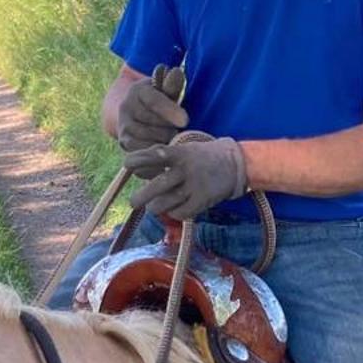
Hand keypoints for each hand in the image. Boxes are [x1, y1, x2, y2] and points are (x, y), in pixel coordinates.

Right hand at [114, 64, 187, 152]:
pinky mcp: (124, 141)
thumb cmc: (161, 101)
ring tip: (172, 137)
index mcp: (138, 90)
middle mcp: (126, 106)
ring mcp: (123, 125)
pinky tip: (165, 148)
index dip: (170, 111)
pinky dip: (156, 150)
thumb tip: (176, 71)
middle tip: (178, 129)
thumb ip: (173, 85)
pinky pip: (143, 150)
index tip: (185, 120)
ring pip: (150, 137)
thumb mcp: (166, 91)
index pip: (154, 101)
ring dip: (165, 140)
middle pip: (154, 122)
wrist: (139, 114)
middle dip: (170, 127)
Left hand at [123, 136, 246, 221]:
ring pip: (166, 203)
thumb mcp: (185, 149)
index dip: (139, 160)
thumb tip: (138, 170)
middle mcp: (186, 170)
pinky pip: (180, 213)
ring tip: (153, 207)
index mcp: (180, 153)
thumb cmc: (202, 157)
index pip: (155, 155)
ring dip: (155, 207)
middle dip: (141, 197)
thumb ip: (164, 157)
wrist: (235, 164)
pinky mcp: (202, 200)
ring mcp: (194, 186)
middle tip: (133, 202)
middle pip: (157, 186)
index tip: (127, 164)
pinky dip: (173, 214)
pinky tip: (173, 210)